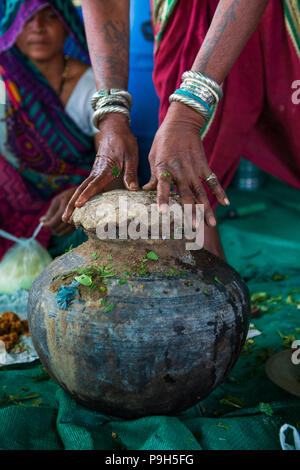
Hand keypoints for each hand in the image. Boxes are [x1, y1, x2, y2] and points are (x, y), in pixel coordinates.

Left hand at [41, 187, 76, 235]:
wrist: (83, 196)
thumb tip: (42, 221)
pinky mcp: (78, 225)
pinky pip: (68, 233)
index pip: (54, 222)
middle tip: (48, 223)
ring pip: (63, 233)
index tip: (43, 224)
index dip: (47, 225)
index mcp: (66, 207)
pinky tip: (60, 226)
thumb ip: (50, 211)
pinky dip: (62, 232)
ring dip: (56, 231)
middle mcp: (73, 216)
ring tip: (53, 224)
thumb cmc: (67, 196)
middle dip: (51, 228)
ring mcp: (77, 221)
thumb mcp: (57, 200)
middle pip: (58, 229)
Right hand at [62, 114, 138, 221]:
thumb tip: (133, 189)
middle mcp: (96, 171)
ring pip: (81, 189)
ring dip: (73, 202)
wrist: (115, 128)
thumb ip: (130, 173)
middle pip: (81, 189)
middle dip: (72, 204)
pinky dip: (80, 196)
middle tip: (65, 218)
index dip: (86, 195)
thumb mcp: (131, 156)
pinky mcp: (95, 172)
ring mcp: (94, 172)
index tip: (78, 205)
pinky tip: (79, 206)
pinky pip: (86, 186)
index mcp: (105, 169)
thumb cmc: (124, 142)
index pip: (94, 184)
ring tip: (67, 217)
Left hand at [143, 102, 229, 226]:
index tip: (163, 212)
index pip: (162, 186)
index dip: (162, 199)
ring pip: (201, 193)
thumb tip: (145, 192)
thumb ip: (153, 176)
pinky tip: (225, 203)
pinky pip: (213, 181)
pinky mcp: (204, 166)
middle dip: (191, 212)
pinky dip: (220, 191)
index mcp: (164, 168)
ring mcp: (194, 169)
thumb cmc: (163, 141)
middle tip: (194, 228)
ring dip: (206, 209)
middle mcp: (180, 171)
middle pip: (186, 195)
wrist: (182, 122)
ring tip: (210, 224)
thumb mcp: (153, 157)